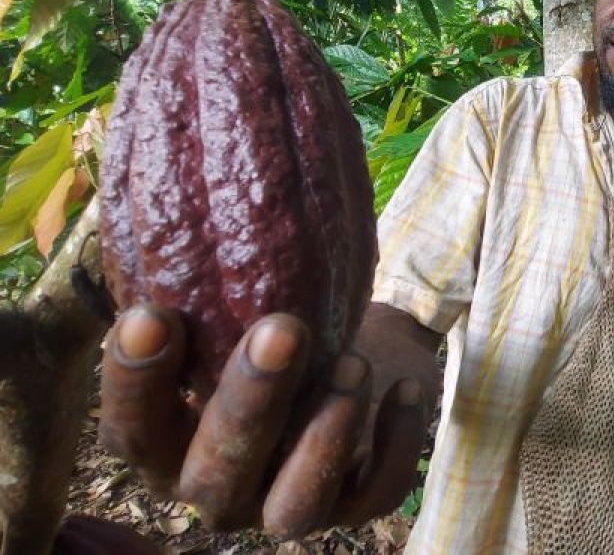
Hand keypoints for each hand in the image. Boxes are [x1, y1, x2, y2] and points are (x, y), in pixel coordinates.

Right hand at [98, 304, 431, 538]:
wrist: (353, 346)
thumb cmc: (273, 318)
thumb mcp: (229, 302)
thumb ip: (192, 278)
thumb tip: (163, 185)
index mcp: (169, 445)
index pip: (130, 435)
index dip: (134, 385)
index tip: (151, 313)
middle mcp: (220, 487)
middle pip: (214, 474)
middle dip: (248, 401)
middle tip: (281, 329)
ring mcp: (285, 503)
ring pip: (294, 507)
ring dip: (322, 438)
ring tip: (352, 363)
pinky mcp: (356, 503)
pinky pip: (377, 496)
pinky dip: (396, 445)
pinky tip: (405, 389)